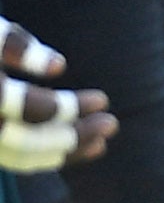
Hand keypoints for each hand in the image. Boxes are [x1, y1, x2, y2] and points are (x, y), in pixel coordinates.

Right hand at [0, 18, 113, 172]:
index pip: (29, 109)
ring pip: (17, 158)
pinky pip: (11, 158)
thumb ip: (17, 44)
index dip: (69, 107)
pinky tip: (71, 148)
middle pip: (26, 141)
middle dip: (73, 136)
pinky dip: (42, 157)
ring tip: (100, 144)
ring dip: (62, 154)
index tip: (103, 100)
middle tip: (113, 125)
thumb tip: (58, 68)